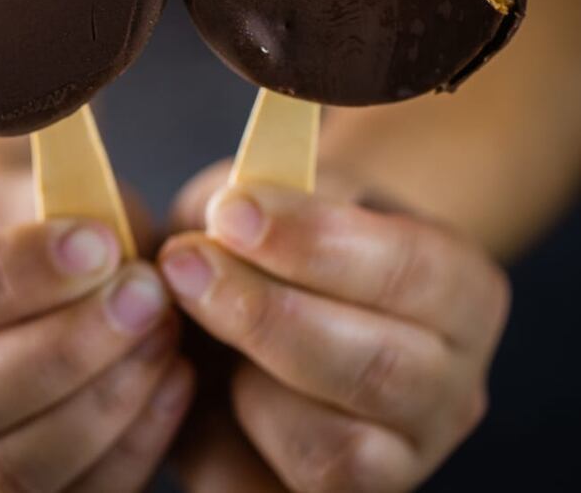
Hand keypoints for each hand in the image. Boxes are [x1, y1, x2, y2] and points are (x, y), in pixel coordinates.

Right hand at [0, 169, 193, 492]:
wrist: (15, 289)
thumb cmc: (21, 231)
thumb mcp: (22, 194)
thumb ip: (54, 207)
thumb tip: (108, 246)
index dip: (12, 274)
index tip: (100, 244)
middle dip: (67, 347)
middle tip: (148, 293)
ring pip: (7, 471)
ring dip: (103, 403)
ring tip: (165, 333)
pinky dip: (130, 449)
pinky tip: (173, 381)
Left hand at [161, 162, 508, 492]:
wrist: (271, 298)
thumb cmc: (285, 234)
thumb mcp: (290, 185)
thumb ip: (273, 192)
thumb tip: (232, 217)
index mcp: (464, 291)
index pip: (409, 269)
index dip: (313, 242)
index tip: (229, 212)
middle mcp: (452, 390)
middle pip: (378, 370)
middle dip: (266, 314)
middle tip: (185, 264)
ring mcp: (401, 464)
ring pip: (336, 456)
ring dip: (247, 385)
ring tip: (192, 327)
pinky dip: (216, 449)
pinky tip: (187, 383)